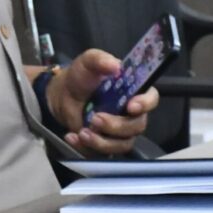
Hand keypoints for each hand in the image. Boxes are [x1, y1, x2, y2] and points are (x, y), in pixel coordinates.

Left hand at [43, 48, 158, 155]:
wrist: (61, 95)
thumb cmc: (81, 77)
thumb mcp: (88, 61)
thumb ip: (101, 60)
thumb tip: (115, 65)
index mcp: (133, 91)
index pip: (151, 99)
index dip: (145, 104)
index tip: (130, 106)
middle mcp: (131, 113)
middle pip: (137, 126)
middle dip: (116, 126)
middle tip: (95, 119)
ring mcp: (119, 132)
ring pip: (122, 144)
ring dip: (102, 141)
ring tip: (83, 131)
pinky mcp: (106, 144)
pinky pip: (103, 153)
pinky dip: (87, 147)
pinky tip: (73, 136)